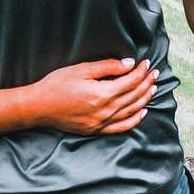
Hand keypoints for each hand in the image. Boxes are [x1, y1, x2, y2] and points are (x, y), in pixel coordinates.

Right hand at [27, 58, 157, 136]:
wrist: (39, 107)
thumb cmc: (57, 85)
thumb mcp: (81, 69)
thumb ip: (108, 67)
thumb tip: (129, 64)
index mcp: (103, 93)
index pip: (131, 81)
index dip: (141, 71)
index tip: (146, 63)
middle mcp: (106, 110)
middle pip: (134, 95)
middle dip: (147, 82)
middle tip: (154, 73)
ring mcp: (102, 122)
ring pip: (132, 110)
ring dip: (145, 98)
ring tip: (153, 87)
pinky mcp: (97, 130)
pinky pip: (122, 127)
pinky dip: (135, 120)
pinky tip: (142, 112)